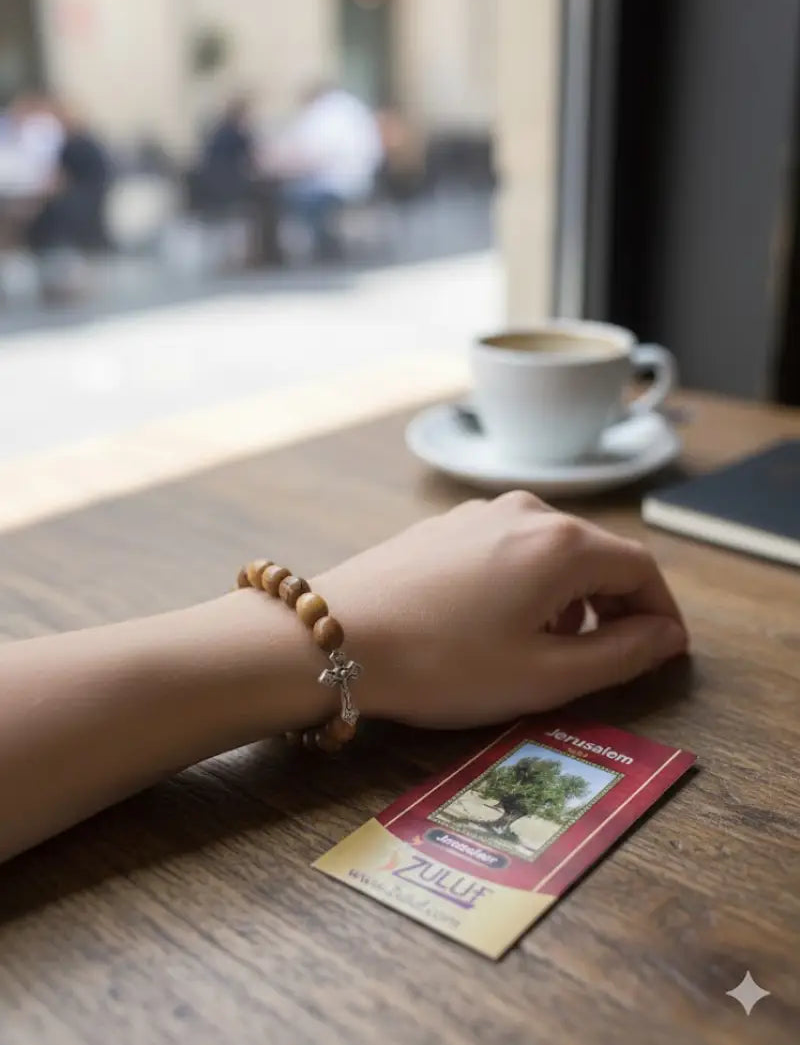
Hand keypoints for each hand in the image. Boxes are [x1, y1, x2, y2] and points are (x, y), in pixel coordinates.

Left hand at [315, 492, 687, 727]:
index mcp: (562, 544)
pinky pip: (510, 548)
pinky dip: (528, 583)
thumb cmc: (441, 663)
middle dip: (616, 606)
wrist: (334, 638)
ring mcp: (479, 514)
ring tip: (552, 647)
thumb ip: (620, 655)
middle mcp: (526, 512)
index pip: (641, 569)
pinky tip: (500, 623)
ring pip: (553, 550)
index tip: (664, 652)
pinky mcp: (445, 527)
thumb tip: (665, 636)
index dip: (662, 613)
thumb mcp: (544, 675)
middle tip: (614, 657)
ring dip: (571, 596)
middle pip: (598, 554)